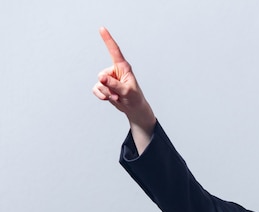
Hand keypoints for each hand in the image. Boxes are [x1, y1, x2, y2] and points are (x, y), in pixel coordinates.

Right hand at [93, 27, 155, 144]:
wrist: (134, 109)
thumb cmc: (135, 98)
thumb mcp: (126, 92)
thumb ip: (114, 84)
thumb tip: (101, 78)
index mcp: (123, 67)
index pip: (114, 51)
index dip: (108, 39)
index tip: (102, 28)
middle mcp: (114, 70)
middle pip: (102, 75)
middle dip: (109, 88)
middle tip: (119, 94)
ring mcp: (108, 78)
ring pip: (99, 84)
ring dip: (107, 93)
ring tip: (118, 97)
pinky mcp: (104, 86)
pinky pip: (96, 89)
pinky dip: (102, 96)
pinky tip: (110, 98)